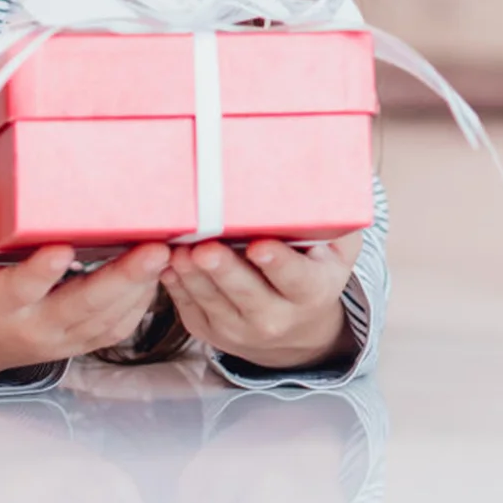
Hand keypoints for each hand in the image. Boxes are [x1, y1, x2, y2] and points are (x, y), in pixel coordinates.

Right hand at [0, 169, 169, 382]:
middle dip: (121, 280)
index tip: (62, 249)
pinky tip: (160, 270)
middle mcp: (32, 326)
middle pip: (81, 308)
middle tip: (155, 250)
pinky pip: (117, 327)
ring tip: (169, 251)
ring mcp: (60, 338)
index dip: (41, 273)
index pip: (19, 290)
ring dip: (142, 289)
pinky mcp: (80, 340)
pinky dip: (142, 302)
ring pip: (107, 321)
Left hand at [161, 233, 363, 373]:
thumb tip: (335, 172)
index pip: (296, 279)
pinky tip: (165, 261)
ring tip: (177, 250)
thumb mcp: (337, 248)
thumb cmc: (314, 270)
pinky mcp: (210, 330)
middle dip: (225, 271)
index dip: (278, 264)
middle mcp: (277, 317)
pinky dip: (176, 284)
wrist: (297, 328)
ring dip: (192, 276)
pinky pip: (189, 307)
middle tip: (206, 248)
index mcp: (312, 292)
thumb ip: (334, 219)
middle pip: (247, 294)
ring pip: (212, 301)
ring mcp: (240, 329)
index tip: (260, 247)